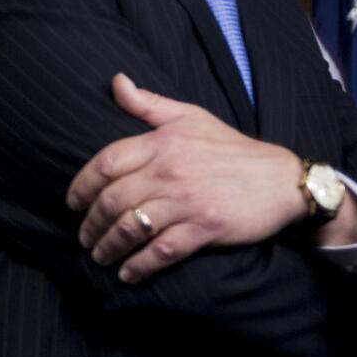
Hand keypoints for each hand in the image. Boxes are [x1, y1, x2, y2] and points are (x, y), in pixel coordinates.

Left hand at [66, 74, 309, 283]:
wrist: (283, 180)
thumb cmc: (232, 148)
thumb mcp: (191, 117)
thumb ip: (149, 104)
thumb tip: (116, 81)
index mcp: (161, 143)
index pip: (105, 164)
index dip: (82, 186)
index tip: (72, 203)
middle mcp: (169, 171)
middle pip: (112, 200)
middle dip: (90, 224)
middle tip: (83, 236)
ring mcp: (186, 201)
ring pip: (131, 228)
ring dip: (108, 247)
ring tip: (99, 256)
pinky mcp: (205, 228)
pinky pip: (161, 251)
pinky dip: (139, 266)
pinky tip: (128, 274)